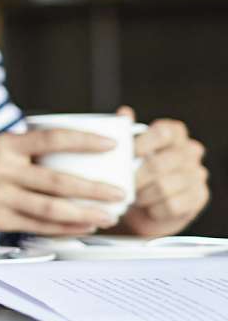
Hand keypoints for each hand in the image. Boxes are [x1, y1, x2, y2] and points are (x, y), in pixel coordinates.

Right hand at [0, 128, 127, 233]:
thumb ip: (27, 149)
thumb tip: (73, 152)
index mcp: (4, 144)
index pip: (51, 138)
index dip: (84, 141)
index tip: (111, 145)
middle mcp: (1, 168)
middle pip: (57, 180)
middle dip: (94, 188)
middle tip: (119, 192)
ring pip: (51, 208)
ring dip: (84, 213)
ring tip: (108, 215)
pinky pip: (38, 226)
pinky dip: (64, 228)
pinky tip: (82, 226)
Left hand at [111, 107, 208, 237]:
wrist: (145, 207)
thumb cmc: (135, 172)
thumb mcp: (128, 152)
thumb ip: (127, 132)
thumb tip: (124, 112)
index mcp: (174, 134)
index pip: (164, 132)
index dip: (144, 143)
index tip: (129, 155)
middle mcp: (190, 151)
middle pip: (160, 164)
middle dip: (136, 177)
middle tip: (122, 184)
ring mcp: (197, 175)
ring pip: (163, 186)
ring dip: (142, 194)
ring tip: (133, 196)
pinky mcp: (198, 197)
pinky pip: (171, 205)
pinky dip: (153, 208)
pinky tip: (148, 207)